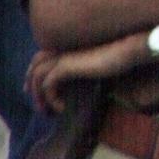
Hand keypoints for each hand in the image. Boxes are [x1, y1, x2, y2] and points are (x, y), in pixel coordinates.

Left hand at [26, 34, 144, 112]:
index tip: (37, 91)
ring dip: (39, 97)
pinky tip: (62, 108)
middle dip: (31, 86)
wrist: (127, 51)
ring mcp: (64, 56)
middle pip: (35, 65)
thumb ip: (82, 69)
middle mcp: (63, 49)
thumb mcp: (96, 65)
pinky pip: (49, 84)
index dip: (35, 73)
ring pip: (38, 76)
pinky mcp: (67, 65)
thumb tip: (72, 85)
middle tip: (38, 105)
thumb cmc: (118, 58)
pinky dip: (52, 99)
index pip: (42, 57)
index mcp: (69, 47)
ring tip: (48, 112)